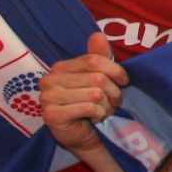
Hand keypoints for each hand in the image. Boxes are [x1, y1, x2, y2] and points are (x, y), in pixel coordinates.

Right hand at [39, 34, 127, 152]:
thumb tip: (98, 35)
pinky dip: (98, 114)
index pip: (94, 60)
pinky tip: (93, 118)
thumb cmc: (90, 105)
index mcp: (60, 67)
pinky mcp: (51, 115)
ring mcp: (47, 97)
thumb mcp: (97, 79)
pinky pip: (88, 108)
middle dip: (113, 93)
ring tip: (103, 111)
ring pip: (95, 94)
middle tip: (113, 102)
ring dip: (106, 106)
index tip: (123, 82)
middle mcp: (50, 80)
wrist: (82, 136)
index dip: (116, 71)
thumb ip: (98, 58)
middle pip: (97, 78)